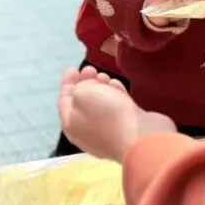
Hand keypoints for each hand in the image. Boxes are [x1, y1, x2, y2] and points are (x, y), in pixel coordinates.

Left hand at [58, 68, 175, 162]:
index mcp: (71, 125)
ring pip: (100, 105)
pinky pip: (116, 109)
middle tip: (91, 69)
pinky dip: (115, 96)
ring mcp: (107, 132)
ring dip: (101, 88)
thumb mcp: (83, 94)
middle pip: (83, 102)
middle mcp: (86, 131)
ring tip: (105, 76)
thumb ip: (78, 88)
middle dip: (86, 83)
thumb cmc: (106, 114)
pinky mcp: (126, 129)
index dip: (67, 83)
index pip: (64, 101)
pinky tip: (116, 86)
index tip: (73, 68)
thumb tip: (85, 91)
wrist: (140, 137)